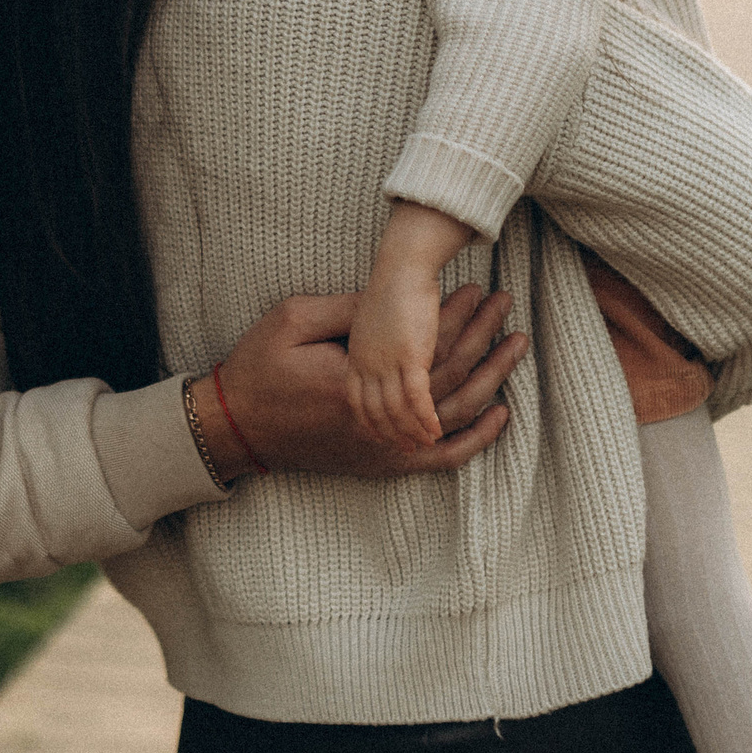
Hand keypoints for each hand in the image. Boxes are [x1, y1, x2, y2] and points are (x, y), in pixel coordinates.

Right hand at [206, 285, 523, 478]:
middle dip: (483, 337)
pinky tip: (500, 416)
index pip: (424, 344)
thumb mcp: (292, 320)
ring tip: (515, 346)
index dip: (455, 314)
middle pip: (449, 376)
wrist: (236, 429)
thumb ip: (345, 309)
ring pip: (454, 415)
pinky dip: (475, 441)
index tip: (475, 287)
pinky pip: (441, 459)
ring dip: (491, 379)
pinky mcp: (381, 465)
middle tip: (505, 304)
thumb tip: (390, 296)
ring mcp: (383, 447)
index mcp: (358, 379)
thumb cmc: (259, 368)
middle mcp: (380, 419)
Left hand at [348, 275, 443, 449]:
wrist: (403, 266)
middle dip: (392, 434)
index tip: (382, 437)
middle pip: (376, 412)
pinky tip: (435, 429)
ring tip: (427, 442)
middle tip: (407, 450)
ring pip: (397, 410)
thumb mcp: (372, 322)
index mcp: (355, 355)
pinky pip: (417, 399)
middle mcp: (366, 364)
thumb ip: (369, 346)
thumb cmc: (391, 288)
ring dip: (413, 430)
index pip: (357, 401)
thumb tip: (377, 363)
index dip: (371, 422)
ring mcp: (386, 363)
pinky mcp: (410, 357)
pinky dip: (426, 418)